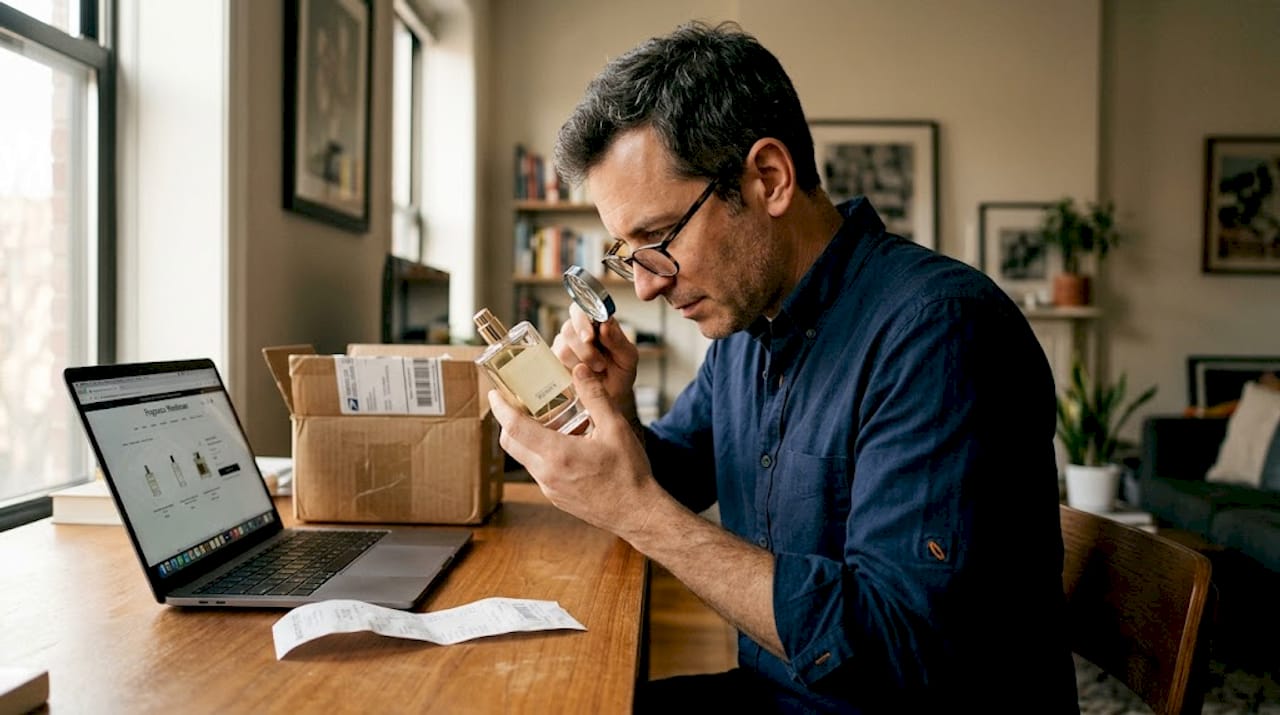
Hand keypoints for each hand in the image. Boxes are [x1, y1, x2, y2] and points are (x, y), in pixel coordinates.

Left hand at [488, 363, 656, 534]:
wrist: (637, 513)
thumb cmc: (629, 473)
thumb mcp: (615, 427)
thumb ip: (594, 396)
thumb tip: (579, 370)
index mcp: (558, 454)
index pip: (515, 427)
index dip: (500, 408)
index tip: (494, 394)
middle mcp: (547, 474)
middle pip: (511, 443)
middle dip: (508, 421)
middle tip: (516, 403)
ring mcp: (549, 488)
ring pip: (525, 457)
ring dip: (528, 437)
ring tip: (550, 421)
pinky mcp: (556, 497)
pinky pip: (538, 470)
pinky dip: (541, 453)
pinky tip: (564, 444)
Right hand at [551, 303, 639, 419]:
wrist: (611, 397)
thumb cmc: (620, 373)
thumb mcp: (627, 358)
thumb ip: (618, 340)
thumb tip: (604, 325)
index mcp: (597, 322)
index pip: (583, 307)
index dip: (583, 320)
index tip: (590, 337)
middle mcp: (578, 330)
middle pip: (569, 327)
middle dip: (585, 349)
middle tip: (600, 365)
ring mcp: (564, 344)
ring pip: (562, 347)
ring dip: (580, 362)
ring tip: (596, 371)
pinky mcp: (555, 361)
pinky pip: (555, 363)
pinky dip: (570, 371)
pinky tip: (581, 375)